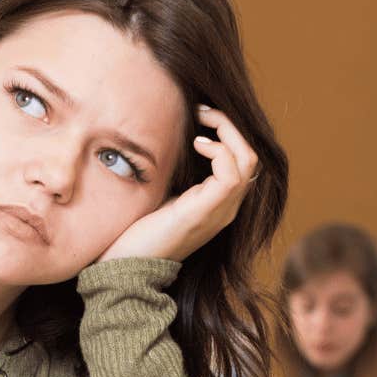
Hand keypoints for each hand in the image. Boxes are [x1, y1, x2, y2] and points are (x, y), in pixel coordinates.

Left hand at [97, 104, 257, 264]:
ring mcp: (219, 212)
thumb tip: (172, 140)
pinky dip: (218, 151)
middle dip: (230, 126)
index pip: (242, 162)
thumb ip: (178, 174)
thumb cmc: (137, 231)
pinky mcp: (204, 213)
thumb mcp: (164, 194)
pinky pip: (230, 176)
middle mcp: (225, 208)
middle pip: (251, 157)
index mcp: (217, 204)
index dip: (227, 133)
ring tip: (201, 120)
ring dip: (226, 132)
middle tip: (202, 110)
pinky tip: (197, 144)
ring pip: (247, 161)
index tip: (200, 115)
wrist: (125, 266)